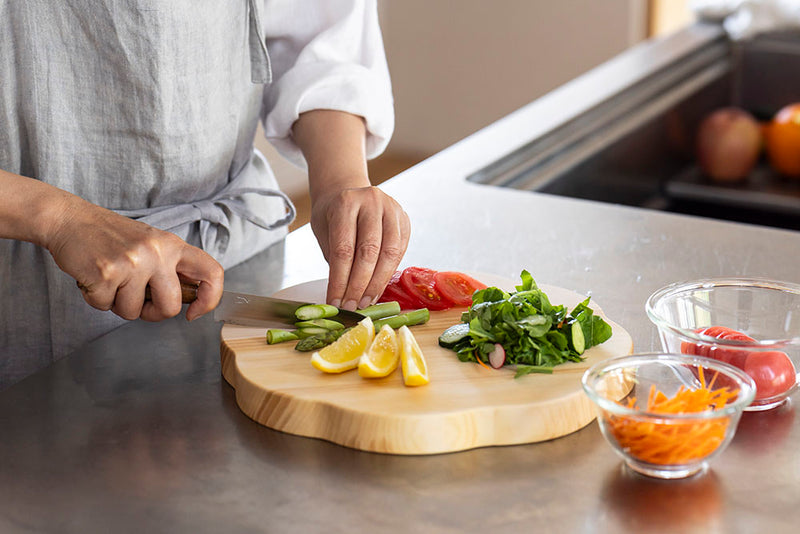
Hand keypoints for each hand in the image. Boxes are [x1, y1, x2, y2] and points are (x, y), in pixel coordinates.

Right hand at [46, 196, 223, 321]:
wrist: (71, 220)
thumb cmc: (111, 236)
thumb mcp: (152, 244)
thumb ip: (171, 268)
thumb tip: (190, 299)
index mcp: (173, 245)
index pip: (212, 273)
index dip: (210, 299)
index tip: (194, 312)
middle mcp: (157, 252)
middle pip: (170, 307)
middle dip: (152, 313)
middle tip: (137, 300)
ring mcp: (132, 262)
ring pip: (133, 312)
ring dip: (118, 304)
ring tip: (111, 280)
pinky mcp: (106, 273)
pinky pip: (105, 306)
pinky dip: (96, 298)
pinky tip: (94, 277)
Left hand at [292, 110, 410, 309]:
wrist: (348, 189)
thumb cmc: (332, 214)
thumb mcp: (322, 230)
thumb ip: (334, 257)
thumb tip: (342, 295)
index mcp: (346, 203)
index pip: (344, 249)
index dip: (340, 280)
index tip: (335, 301)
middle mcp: (372, 202)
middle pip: (369, 252)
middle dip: (360, 285)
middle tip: (351, 306)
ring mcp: (392, 209)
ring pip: (390, 254)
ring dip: (377, 283)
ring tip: (365, 302)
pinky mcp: (405, 219)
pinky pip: (400, 252)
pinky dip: (388, 273)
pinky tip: (377, 288)